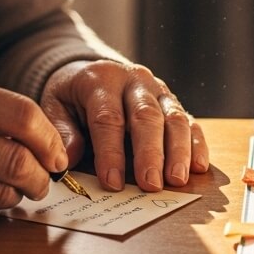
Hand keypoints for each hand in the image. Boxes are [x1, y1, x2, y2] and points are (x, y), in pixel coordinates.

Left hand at [38, 60, 208, 191]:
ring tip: (177, 179)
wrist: (92, 70)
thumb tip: (66, 161)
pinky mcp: (173, 102)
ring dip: (178, 151)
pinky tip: (198, 166)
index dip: (111, 152)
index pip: (109, 118)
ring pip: (174, 118)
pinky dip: (196, 144)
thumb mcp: (55, 106)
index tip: (112, 182)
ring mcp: (159, 90)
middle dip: (150, 153)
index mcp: (102, 80)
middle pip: (146, 116)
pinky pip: (190, 121)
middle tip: (151, 184)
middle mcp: (135, 81)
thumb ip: (61, 131)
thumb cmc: (73, 95)